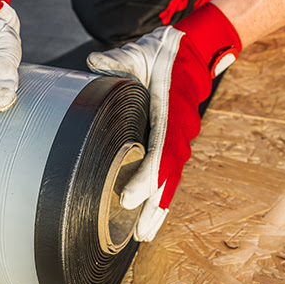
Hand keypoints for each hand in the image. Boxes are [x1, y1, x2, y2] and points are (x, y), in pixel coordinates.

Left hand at [87, 3, 240, 240]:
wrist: (191, 49)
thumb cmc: (163, 52)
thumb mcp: (139, 52)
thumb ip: (118, 60)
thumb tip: (94, 62)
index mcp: (169, 111)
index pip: (159, 150)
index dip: (146, 177)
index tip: (129, 198)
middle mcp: (179, 129)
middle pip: (169, 175)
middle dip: (155, 206)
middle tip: (141, 233)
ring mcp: (180, 137)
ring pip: (172, 178)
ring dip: (161, 207)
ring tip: (146, 234)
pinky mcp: (175, 139)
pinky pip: (171, 171)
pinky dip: (163, 194)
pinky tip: (153, 214)